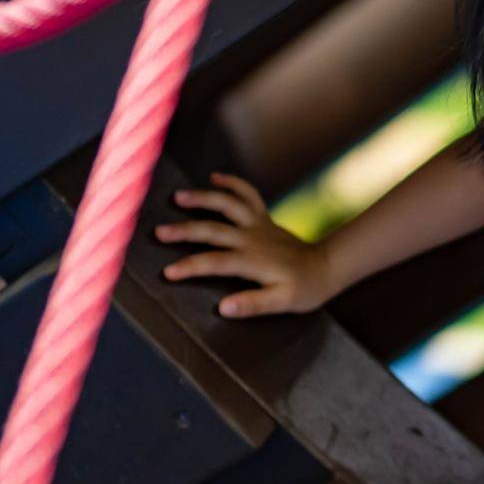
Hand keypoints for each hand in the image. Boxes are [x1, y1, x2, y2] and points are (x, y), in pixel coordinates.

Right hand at [156, 171, 334, 318]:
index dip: (191, 267)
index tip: (167, 272)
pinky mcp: (263, 218)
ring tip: (178, 196)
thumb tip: (223, 307)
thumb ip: (253, 304)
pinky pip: (248, 195)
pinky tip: (215, 176)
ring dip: (203, 198)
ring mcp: (258, 224)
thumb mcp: (282, 303)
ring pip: (228, 204)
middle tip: (158, 231)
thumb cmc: (303, 289)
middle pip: (213, 230)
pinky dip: (233, 183)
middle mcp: (253, 238)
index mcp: (253, 261)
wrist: (325, 267)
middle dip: (185, 230)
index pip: (216, 263)